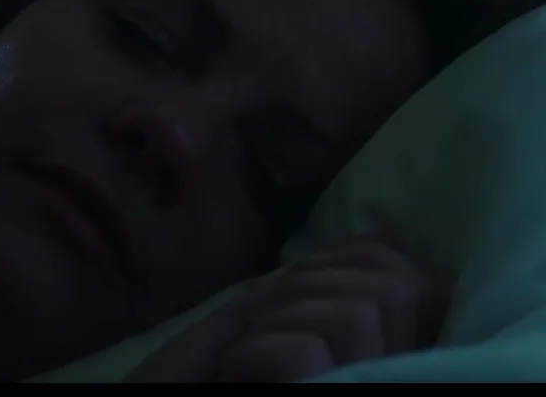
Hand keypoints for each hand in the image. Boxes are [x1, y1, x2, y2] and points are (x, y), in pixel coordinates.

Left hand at [126, 234, 445, 381]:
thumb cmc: (200, 376)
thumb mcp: (261, 320)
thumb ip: (324, 281)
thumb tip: (389, 232)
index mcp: (378, 356)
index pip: (414, 286)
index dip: (362, 262)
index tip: (301, 283)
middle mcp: (383, 372)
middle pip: (392, 290)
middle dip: (311, 287)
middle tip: (263, 330)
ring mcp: (358, 388)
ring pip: (357, 316)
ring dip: (279, 322)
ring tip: (246, 362)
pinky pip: (309, 350)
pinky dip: (256, 353)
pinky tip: (236, 377)